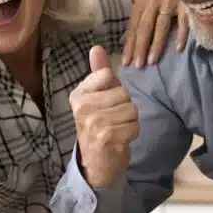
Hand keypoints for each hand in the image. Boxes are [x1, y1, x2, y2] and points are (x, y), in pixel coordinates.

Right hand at [70, 46, 139, 187]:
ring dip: (130, 122)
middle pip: (123, 94)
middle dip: (124, 108)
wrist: (96, 165)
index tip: (105, 105)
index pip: (107, 76)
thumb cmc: (98, 128)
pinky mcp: (106, 137)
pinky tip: (120, 140)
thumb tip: (96, 47)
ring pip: (131, 109)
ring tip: (116, 130)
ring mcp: (93, 122)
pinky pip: (134, 126)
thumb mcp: (96, 98)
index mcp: (78, 95)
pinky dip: (132, 134)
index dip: (115, 90)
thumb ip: (98, 73)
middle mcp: (82, 107)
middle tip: (112, 121)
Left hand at [122, 0, 188, 66]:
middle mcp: (154, 0)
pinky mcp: (186, 3)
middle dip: (140, 47)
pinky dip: (180, 35)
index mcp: (142, 1)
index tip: (125, 62)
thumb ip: (137, 21)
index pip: (133, 26)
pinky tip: (178, 49)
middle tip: (137, 66)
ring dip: (156, 44)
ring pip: (161, 26)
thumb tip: (122, 41)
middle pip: (145, 27)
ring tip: (151, 61)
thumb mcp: (146, 4)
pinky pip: (183, 22)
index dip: (129, 45)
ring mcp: (170, 0)